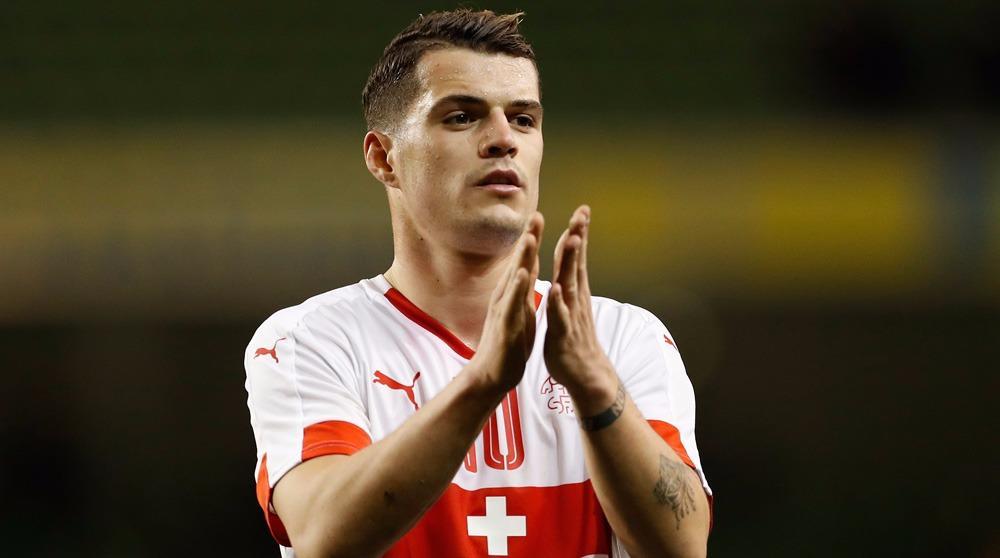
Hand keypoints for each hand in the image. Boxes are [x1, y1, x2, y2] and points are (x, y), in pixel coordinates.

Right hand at [472, 212, 544, 394]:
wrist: (491, 374)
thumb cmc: (507, 343)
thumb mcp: (518, 310)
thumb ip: (521, 288)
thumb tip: (525, 269)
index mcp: (513, 293)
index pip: (525, 261)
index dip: (533, 239)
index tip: (540, 216)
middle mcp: (506, 296)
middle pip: (518, 262)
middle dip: (528, 238)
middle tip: (536, 213)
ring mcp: (504, 310)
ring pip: (514, 279)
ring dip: (522, 258)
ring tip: (531, 236)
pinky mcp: (505, 326)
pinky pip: (511, 304)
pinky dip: (517, 288)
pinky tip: (523, 274)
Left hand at [544, 206, 618, 413]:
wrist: (585, 374)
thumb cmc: (574, 339)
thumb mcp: (571, 306)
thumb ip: (570, 283)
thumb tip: (571, 264)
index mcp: (573, 290)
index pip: (575, 256)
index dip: (578, 232)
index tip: (582, 209)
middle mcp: (575, 298)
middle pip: (576, 262)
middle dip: (579, 236)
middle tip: (582, 213)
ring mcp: (571, 314)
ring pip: (571, 283)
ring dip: (571, 262)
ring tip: (573, 240)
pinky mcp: (563, 333)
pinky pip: (561, 315)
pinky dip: (559, 302)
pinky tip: (557, 289)